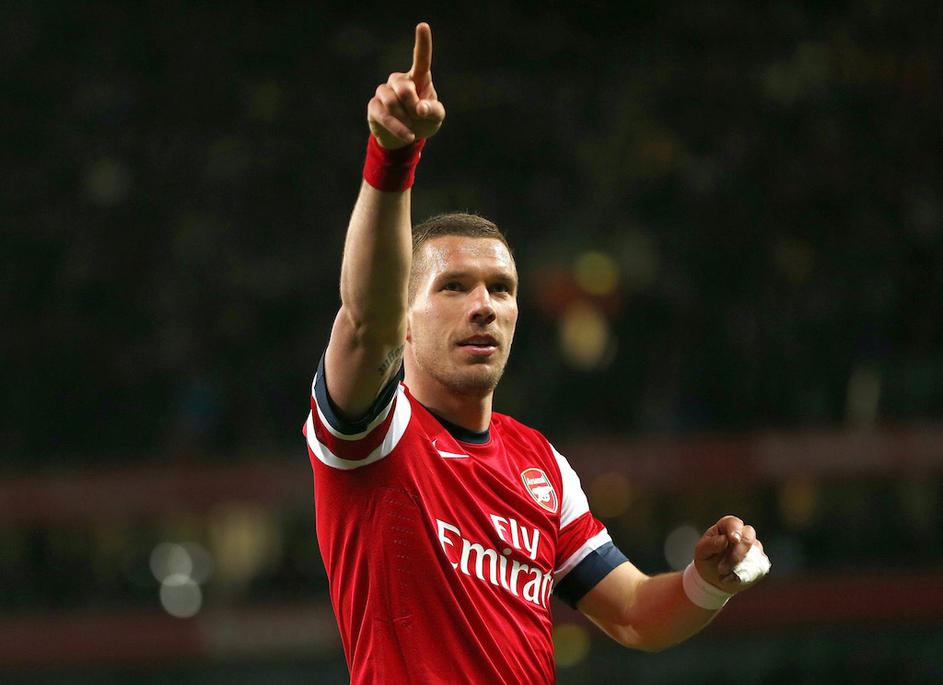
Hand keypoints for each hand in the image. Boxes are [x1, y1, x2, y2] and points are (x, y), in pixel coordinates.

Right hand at [367, 22, 445, 148]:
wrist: (405, 138)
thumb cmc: (423, 121)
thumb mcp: (436, 118)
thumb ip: (433, 111)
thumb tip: (420, 108)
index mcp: (418, 78)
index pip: (421, 59)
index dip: (422, 43)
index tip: (423, 26)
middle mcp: (400, 81)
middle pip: (402, 86)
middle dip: (412, 104)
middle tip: (419, 116)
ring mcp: (385, 92)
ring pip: (390, 101)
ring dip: (404, 118)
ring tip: (412, 129)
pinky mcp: (374, 106)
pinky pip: (382, 114)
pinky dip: (396, 127)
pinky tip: (406, 135)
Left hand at [694, 515, 767, 592]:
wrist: (714, 578)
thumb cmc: (706, 559)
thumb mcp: (701, 552)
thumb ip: (711, 544)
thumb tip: (724, 539)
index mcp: (726, 527)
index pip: (733, 523)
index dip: (735, 530)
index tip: (734, 539)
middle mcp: (742, 534)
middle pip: (748, 537)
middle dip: (737, 553)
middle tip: (722, 568)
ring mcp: (753, 548)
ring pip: (755, 553)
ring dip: (740, 566)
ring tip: (724, 575)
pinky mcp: (759, 562)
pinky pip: (759, 567)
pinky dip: (746, 575)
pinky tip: (733, 579)